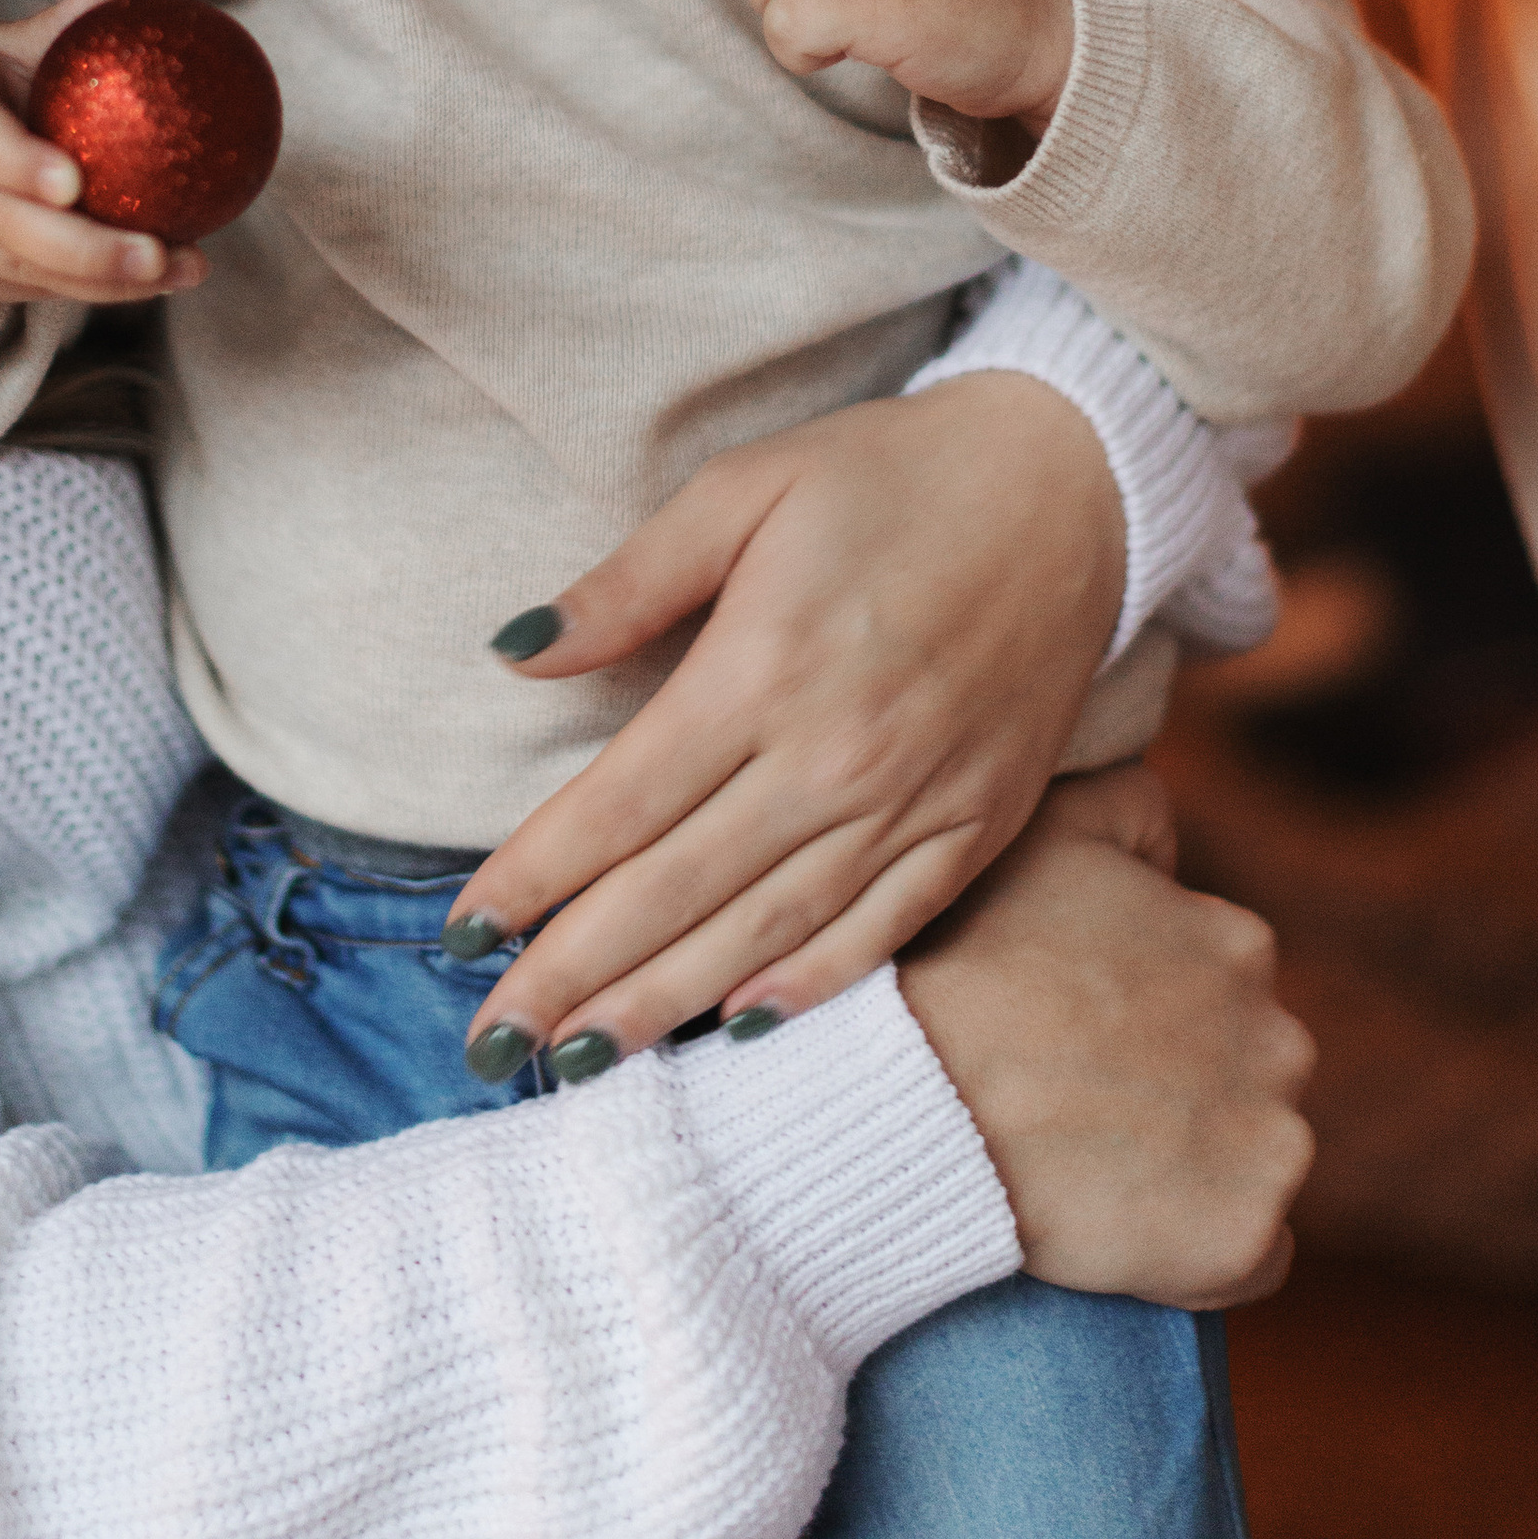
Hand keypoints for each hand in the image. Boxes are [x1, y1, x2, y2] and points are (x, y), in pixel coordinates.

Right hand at [0, 0, 207, 315]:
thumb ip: (64, 22)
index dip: (14, 161)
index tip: (73, 184)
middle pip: (1, 220)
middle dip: (81, 248)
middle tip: (156, 252)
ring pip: (21, 267)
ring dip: (104, 278)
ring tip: (182, 267)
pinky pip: (29, 290)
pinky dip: (95, 289)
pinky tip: (163, 277)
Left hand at [449, 375, 1124, 1068]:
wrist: (1075, 483)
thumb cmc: (889, 475)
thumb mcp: (745, 487)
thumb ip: (630, 581)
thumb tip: (513, 652)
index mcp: (766, 665)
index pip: (622, 803)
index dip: (536, 876)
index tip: (463, 932)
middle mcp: (837, 753)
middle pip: (677, 890)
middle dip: (573, 974)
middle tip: (490, 1042)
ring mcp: (916, 800)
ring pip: (767, 931)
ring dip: (665, 1004)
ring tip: (577, 1063)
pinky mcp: (979, 825)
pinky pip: (881, 930)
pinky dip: (807, 987)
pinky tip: (739, 1029)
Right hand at [899, 771, 1312, 1307]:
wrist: (915, 1089)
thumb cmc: (965, 957)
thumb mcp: (1051, 828)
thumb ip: (1133, 803)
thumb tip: (1174, 855)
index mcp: (1239, 946)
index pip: (1226, 993)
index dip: (1152, 1021)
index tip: (1083, 1041)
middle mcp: (1280, 1039)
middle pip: (1252, 1078)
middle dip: (1187, 1093)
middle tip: (1086, 1107)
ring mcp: (1270, 1143)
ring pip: (1257, 1164)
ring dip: (1197, 1171)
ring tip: (1098, 1172)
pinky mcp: (1242, 1238)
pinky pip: (1251, 1260)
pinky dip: (1206, 1257)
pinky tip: (1132, 1236)